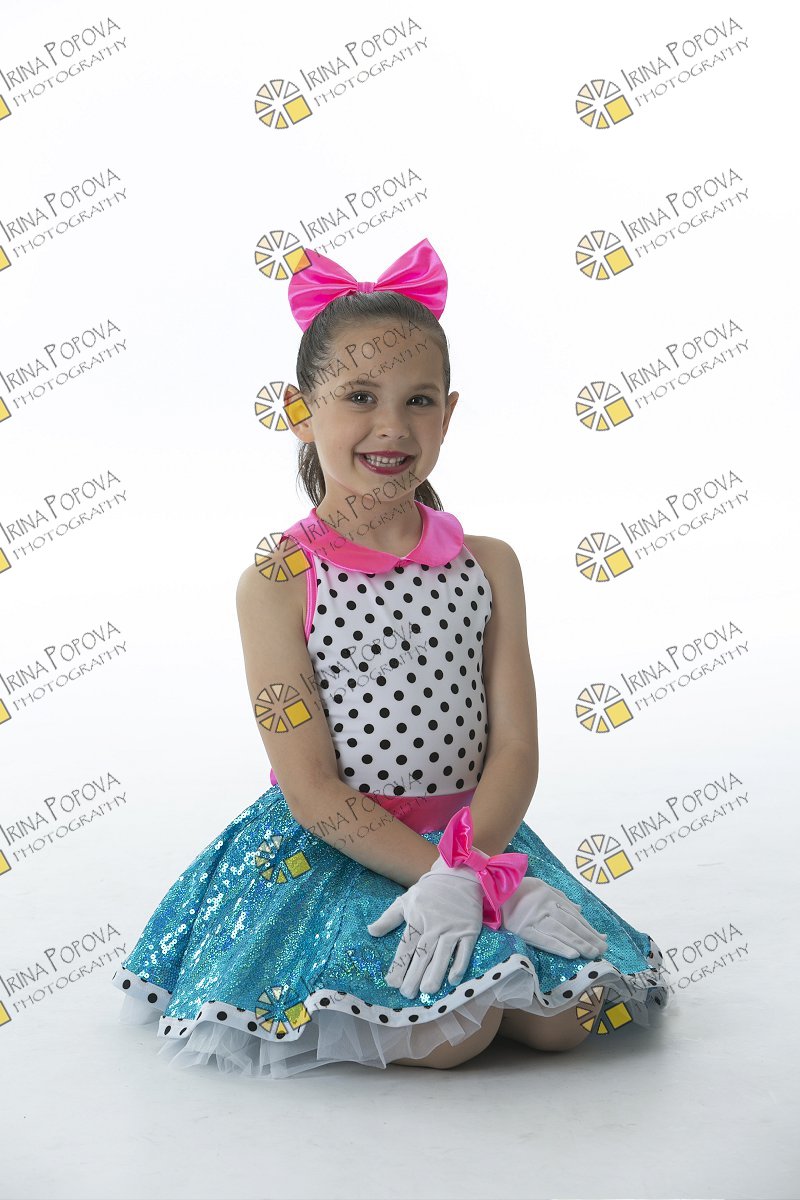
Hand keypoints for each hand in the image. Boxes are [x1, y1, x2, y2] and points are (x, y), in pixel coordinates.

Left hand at [367, 859, 483, 998]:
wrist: (460, 874)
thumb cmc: (430, 890)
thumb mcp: (406, 900)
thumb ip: (388, 918)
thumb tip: (370, 932)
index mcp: (417, 919)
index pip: (406, 947)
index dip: (398, 965)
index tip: (391, 983)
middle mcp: (434, 926)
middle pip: (422, 954)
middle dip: (414, 975)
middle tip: (407, 994)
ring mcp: (453, 928)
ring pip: (442, 955)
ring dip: (435, 974)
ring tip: (426, 991)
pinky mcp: (470, 930)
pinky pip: (464, 951)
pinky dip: (459, 965)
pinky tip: (452, 980)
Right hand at [501, 877, 608, 958]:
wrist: (490, 886)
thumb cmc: (517, 888)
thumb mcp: (541, 886)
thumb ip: (561, 898)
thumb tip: (580, 909)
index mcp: (550, 896)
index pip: (575, 915)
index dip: (590, 927)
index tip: (603, 938)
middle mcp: (546, 907)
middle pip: (572, 924)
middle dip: (590, 938)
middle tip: (603, 950)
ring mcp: (535, 918)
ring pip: (563, 932)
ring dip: (580, 944)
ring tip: (594, 954)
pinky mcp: (523, 929)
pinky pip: (544, 940)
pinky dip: (559, 947)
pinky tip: (573, 955)